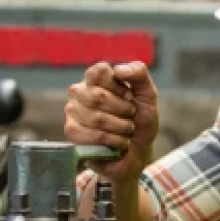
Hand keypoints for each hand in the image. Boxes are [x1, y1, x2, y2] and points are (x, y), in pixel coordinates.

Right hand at [64, 61, 159, 183]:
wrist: (138, 151)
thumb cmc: (140, 120)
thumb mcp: (147, 95)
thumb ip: (139, 74)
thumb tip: (118, 69)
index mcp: (96, 78)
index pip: (99, 72)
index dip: (120, 88)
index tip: (130, 97)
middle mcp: (80, 91)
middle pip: (97, 96)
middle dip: (123, 111)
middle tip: (130, 116)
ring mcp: (72, 111)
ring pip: (96, 118)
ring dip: (120, 128)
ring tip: (126, 130)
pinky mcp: (72, 131)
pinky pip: (90, 135)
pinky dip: (112, 141)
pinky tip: (118, 142)